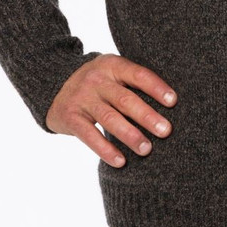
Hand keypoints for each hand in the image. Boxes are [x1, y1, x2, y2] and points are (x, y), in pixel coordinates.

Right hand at [46, 54, 176, 166]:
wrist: (54, 84)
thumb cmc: (98, 84)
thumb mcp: (112, 74)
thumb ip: (133, 84)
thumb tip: (170, 106)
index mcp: (112, 65)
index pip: (138, 75)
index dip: (156, 88)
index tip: (173, 102)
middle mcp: (96, 80)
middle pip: (126, 99)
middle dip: (147, 116)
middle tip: (166, 131)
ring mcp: (82, 98)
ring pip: (110, 119)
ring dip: (130, 135)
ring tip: (147, 149)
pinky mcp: (70, 117)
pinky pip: (90, 135)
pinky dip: (106, 150)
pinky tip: (120, 161)